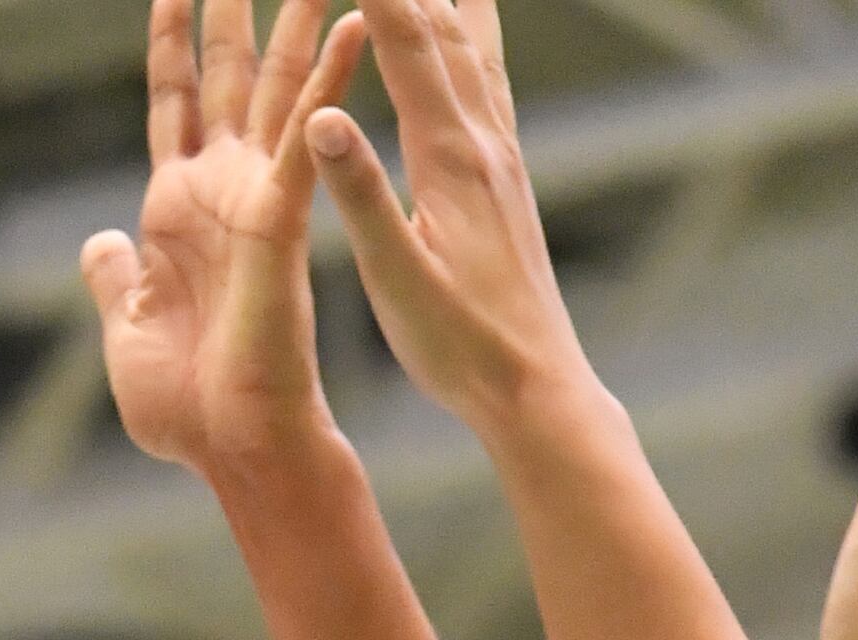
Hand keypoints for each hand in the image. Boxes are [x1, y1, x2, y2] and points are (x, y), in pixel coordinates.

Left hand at [84, 0, 369, 472]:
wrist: (228, 444)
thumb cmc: (185, 404)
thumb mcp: (126, 326)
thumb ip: (115, 277)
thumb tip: (98, 243)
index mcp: (178, 209)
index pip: (174, 101)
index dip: (170, 43)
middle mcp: (223, 190)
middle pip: (228, 74)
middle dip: (234, 6)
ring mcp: (256, 197)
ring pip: (278, 86)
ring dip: (297, 21)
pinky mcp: (283, 216)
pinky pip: (309, 136)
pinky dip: (333, 80)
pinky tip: (359, 25)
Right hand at [303, 0, 594, 437]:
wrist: (535, 385)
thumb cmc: (460, 345)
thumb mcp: (397, 277)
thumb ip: (361, 195)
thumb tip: (322, 116)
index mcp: (451, 157)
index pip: (406, 40)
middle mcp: (483, 138)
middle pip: (443, 22)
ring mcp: (500, 151)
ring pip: (472, 40)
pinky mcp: (504, 172)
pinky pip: (486, 76)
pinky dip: (471, 29)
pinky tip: (469, 22)